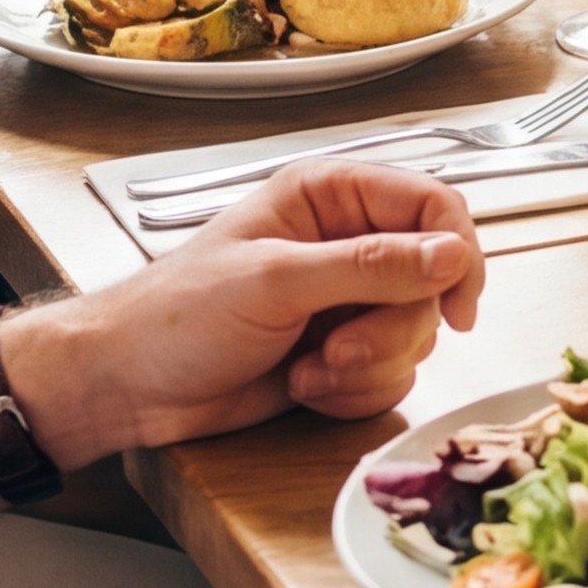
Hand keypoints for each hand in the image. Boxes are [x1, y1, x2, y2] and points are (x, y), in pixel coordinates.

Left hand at [19, 160, 488, 460]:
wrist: (129, 387)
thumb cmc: (178, 316)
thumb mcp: (277, 282)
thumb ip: (372, 266)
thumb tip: (452, 253)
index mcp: (330, 196)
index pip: (435, 206)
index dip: (458, 254)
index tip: (457, 307)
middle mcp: (346, 243)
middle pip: (434, 282)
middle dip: (393, 329)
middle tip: (339, 349)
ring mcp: (345, 301)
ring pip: (416, 335)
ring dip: (369, 365)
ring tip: (310, 368)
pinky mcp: (340, 353)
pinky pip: (390, 374)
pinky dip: (354, 391)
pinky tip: (304, 386)